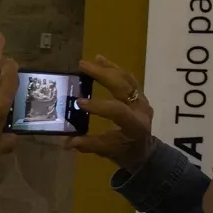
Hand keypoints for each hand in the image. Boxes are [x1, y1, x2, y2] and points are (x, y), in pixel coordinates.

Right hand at [67, 54, 154, 171]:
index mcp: (135, 126)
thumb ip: (88, 145)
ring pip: (127, 79)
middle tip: (83, 66)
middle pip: (123, 86)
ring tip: (94, 60)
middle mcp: (141, 109)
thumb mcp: (107, 152)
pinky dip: (115, 69)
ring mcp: (143, 100)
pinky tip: (102, 61)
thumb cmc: (125, 153)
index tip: (79, 102)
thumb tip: (67, 142)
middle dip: (102, 74)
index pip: (118, 111)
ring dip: (109, 68)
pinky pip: (128, 79)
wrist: (145, 151)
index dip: (99, 105)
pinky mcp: (140, 95)